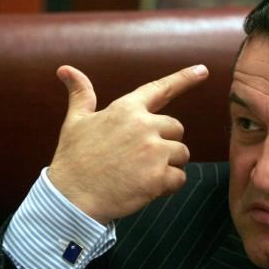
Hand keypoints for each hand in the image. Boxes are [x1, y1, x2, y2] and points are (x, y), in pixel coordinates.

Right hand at [48, 64, 208, 223]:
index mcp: (126, 109)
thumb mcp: (75, 122)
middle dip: (166, 143)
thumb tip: (65, 69)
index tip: (203, 70)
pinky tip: (146, 189)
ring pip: (182, 154)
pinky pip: (180, 178)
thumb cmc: (73, 160)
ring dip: (169, 165)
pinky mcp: (158, 177)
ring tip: (141, 174)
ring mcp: (153, 151)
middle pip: (176, 128)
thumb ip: (81, 95)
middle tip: (142, 159)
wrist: (71, 198)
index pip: (160, 89)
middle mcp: (143, 126)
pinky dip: (168, 186)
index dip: (184, 78)